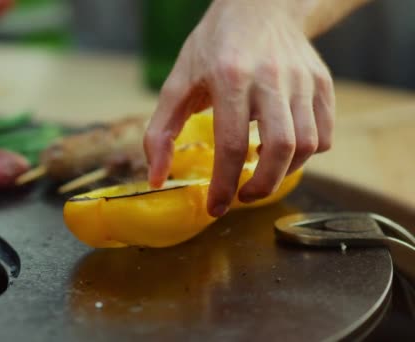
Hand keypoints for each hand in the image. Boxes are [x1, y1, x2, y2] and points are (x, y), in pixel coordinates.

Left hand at [144, 0, 334, 216]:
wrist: (259, 7)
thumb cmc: (213, 48)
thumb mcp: (177, 82)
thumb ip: (161, 131)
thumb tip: (156, 178)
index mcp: (230, 77)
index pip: (231, 144)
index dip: (224, 185)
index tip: (216, 207)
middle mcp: (271, 78)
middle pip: (280, 148)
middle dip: (262, 186)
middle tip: (243, 196)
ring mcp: (302, 80)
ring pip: (307, 144)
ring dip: (284, 172)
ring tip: (259, 173)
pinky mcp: (322, 83)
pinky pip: (324, 134)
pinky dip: (305, 154)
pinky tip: (281, 151)